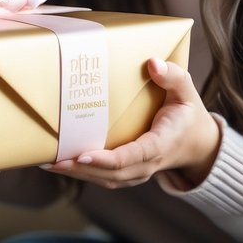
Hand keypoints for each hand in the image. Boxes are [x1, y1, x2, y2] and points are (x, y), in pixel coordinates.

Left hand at [42, 57, 219, 190]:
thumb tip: (152, 64)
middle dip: (81, 169)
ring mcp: (137, 172)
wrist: (196, 144)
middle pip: (112, 173)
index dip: (107, 159)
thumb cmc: (187, 114)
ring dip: (76, 174)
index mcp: (160, 145)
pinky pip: (103, 177)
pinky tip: (59, 162)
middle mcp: (147, 164)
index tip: (83, 156)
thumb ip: (173, 77)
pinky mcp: (127, 173)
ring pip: (105, 179)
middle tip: (52, 159)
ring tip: (47, 162)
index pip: (133, 156)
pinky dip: (81, 173)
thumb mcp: (187, 92)